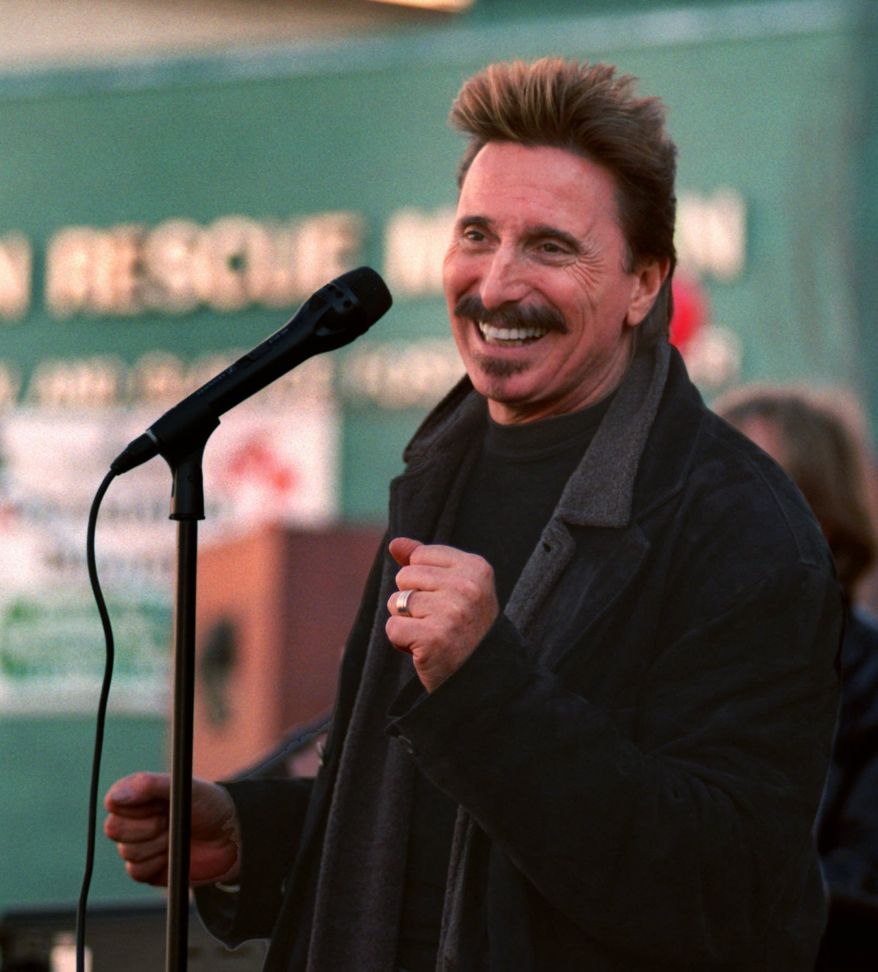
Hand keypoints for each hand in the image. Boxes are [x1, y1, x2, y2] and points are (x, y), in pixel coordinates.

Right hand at [104, 771, 240, 886]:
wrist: (231, 837)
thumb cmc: (210, 805)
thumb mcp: (185, 787)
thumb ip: (151, 785)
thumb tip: (116, 797)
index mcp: (140, 794)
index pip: (114, 801)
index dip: (135, 806)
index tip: (159, 805)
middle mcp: (135, 819)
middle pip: (114, 828)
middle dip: (147, 827)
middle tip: (169, 821)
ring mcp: (139, 844)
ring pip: (127, 851)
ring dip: (156, 845)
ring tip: (175, 835)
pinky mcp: (146, 869)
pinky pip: (136, 871)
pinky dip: (157, 863)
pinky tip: (172, 854)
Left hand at [385, 536, 498, 692]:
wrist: (483, 679)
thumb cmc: (465, 629)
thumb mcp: (454, 588)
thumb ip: (425, 562)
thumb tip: (395, 543)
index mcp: (476, 568)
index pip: (420, 556)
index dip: (423, 581)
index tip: (446, 601)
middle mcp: (467, 587)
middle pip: (405, 577)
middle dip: (412, 602)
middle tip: (438, 622)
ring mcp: (451, 612)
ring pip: (396, 602)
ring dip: (406, 622)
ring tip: (432, 635)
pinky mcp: (433, 638)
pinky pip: (393, 628)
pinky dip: (401, 642)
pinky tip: (424, 650)